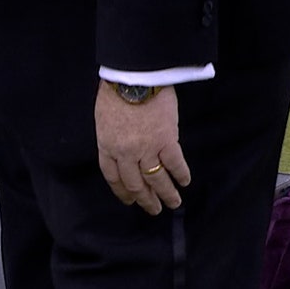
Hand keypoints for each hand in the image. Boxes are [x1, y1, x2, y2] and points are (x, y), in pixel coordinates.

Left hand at [95, 83, 190, 213]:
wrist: (133, 79)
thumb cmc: (115, 93)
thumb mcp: (104, 119)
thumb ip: (112, 138)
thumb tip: (121, 148)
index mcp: (107, 147)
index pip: (114, 177)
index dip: (122, 192)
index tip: (130, 201)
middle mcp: (125, 153)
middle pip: (135, 183)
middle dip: (146, 199)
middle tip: (154, 210)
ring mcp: (146, 149)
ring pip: (156, 179)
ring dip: (166, 194)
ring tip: (174, 204)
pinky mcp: (166, 140)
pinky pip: (175, 163)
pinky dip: (181, 174)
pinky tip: (185, 182)